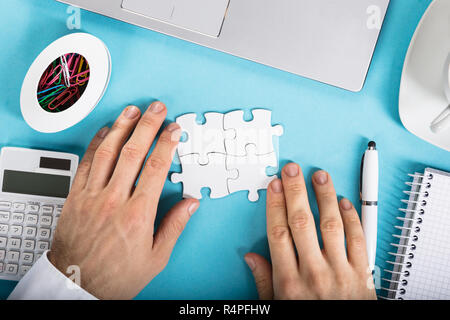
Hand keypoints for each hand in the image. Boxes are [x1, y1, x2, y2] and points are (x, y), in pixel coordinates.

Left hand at [48, 102, 199, 299]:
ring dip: (121, 127)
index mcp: (138, 214)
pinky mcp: (76, 196)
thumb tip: (191, 203)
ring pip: (107, 151)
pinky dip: (95, 143)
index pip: (156, 168)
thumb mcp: (155, 257)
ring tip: (132, 110)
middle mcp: (114, 199)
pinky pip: (86, 162)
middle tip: (157, 108)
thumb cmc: (116, 274)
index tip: (174, 130)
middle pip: (133, 152)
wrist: (77, 283)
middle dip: (148, 125)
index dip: (167, 143)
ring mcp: (92, 195)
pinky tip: (104, 131)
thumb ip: (174, 226)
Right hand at [245, 163, 375, 299]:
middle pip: (301, 223)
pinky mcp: (362, 275)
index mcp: (289, 282)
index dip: (275, 205)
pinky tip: (344, 202)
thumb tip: (250, 258)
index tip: (274, 185)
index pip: (278, 233)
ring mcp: (339, 273)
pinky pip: (358, 240)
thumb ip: (264, 282)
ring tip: (319, 177)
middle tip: (292, 170)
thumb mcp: (277, 308)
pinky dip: (352, 219)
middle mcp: (313, 273)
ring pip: (331, 226)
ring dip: (324, 198)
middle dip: (295, 191)